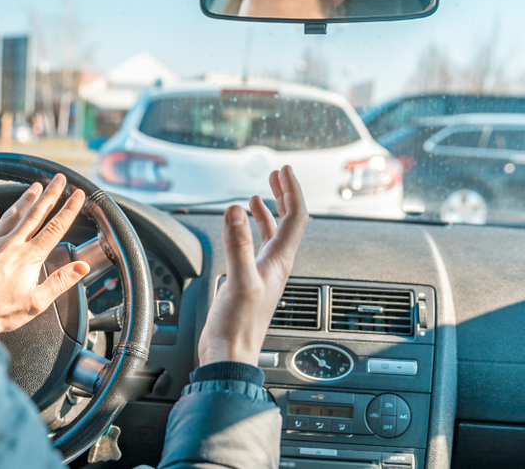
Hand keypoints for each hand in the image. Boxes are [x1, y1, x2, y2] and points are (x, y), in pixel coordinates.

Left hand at [0, 174, 89, 337]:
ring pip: (12, 215)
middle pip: (35, 214)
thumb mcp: (37, 302)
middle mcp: (11, 245)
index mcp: (29, 257)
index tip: (78, 195)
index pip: (55, 227)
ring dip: (25, 199)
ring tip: (35, 187)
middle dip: (50, 194)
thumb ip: (61, 281)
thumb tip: (81, 266)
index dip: (69, 209)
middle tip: (59, 179)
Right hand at [198, 166, 308, 366]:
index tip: (283, 170)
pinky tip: (240, 227)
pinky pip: (256, 246)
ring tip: (262, 193)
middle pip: (288, 222)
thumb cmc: (238, 325)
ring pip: (273, 234)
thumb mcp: (238, 280)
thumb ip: (237, 244)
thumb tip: (237, 210)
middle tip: (276, 173)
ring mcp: (263, 272)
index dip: (291, 190)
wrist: (229, 354)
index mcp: (280, 261)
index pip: (294, 217)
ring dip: (269, 210)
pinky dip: (252, 229)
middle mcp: (275, 264)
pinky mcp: (248, 280)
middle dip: (283, 195)